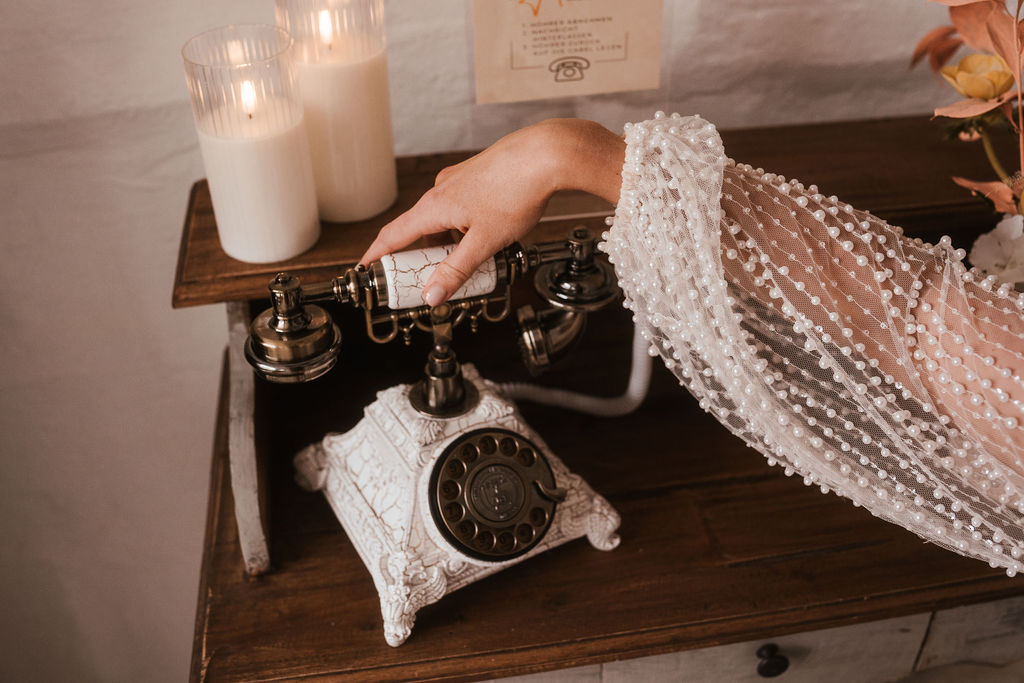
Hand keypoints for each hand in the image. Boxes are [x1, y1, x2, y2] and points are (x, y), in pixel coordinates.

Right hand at [359, 118, 625, 305]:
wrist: (546, 155)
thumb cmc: (517, 192)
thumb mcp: (485, 242)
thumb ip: (456, 270)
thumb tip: (432, 295)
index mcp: (434, 207)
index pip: (393, 236)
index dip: (377, 256)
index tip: (365, 269)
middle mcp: (441, 191)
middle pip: (417, 229)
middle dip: (417, 257)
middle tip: (420, 280)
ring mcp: (460, 181)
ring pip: (442, 219)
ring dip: (445, 244)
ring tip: (462, 266)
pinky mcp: (478, 177)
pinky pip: (460, 209)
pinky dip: (461, 228)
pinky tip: (484, 238)